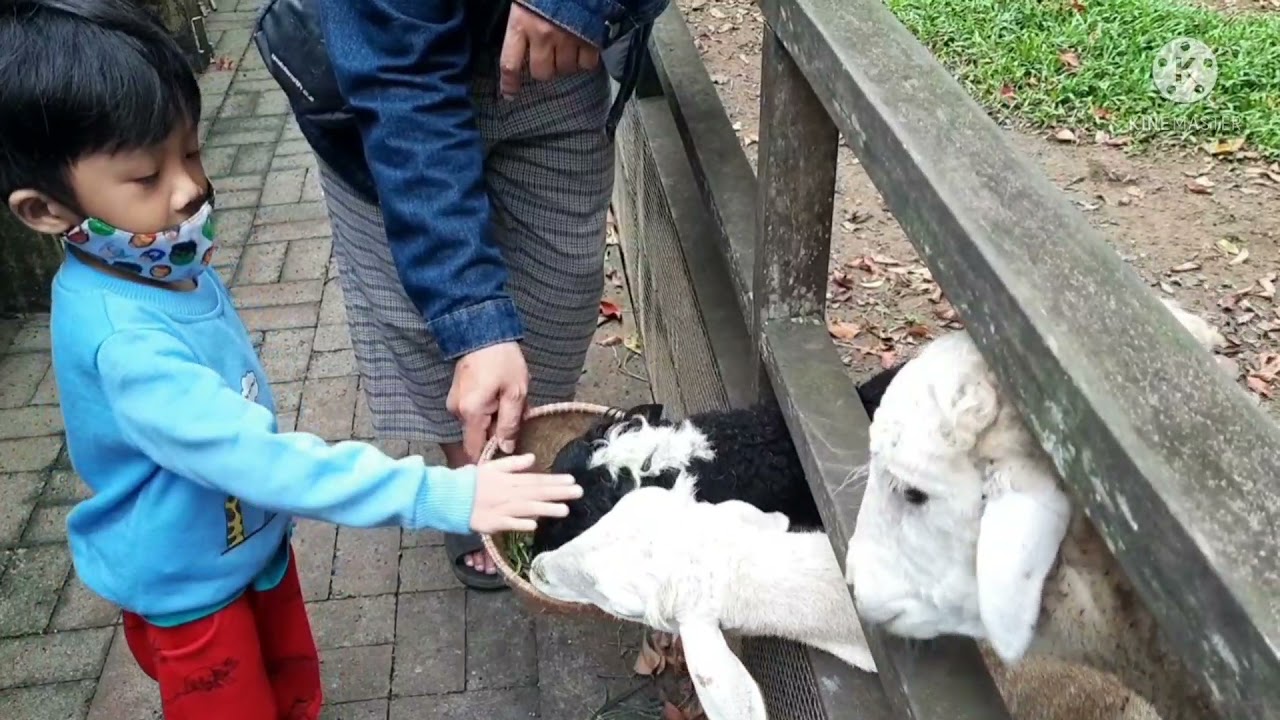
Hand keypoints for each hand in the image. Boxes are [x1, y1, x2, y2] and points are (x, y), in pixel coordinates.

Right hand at [447, 341, 528, 460]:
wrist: (484, 332)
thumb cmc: (503, 361)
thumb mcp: (515, 393)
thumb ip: (510, 424)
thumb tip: (506, 448)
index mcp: (471, 413)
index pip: (474, 449)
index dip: (490, 456)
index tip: (506, 453)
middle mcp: (457, 412)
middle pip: (477, 437)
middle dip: (497, 432)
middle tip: (516, 417)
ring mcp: (455, 404)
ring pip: (476, 425)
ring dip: (494, 419)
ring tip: (510, 401)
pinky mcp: (457, 397)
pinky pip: (473, 413)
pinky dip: (488, 410)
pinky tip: (500, 396)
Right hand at [471, 453, 582, 532]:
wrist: (448, 496)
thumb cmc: (471, 481)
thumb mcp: (492, 467)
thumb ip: (513, 463)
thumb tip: (533, 458)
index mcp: (508, 480)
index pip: (536, 479)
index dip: (554, 480)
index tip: (572, 480)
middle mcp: (508, 493)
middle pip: (536, 493)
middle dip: (558, 493)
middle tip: (578, 492)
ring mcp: (500, 509)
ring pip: (526, 508)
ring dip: (546, 509)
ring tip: (565, 510)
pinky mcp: (491, 523)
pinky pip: (507, 524)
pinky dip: (519, 524)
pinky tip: (534, 525)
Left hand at [499, 2, 599, 98]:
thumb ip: (518, 19)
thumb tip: (515, 39)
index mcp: (521, 23)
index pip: (510, 64)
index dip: (509, 83)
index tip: (510, 95)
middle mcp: (543, 35)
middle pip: (541, 73)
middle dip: (544, 70)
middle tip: (546, 59)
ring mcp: (568, 38)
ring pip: (565, 69)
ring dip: (565, 64)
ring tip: (566, 50)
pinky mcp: (589, 37)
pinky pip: (588, 64)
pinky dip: (586, 60)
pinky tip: (584, 49)